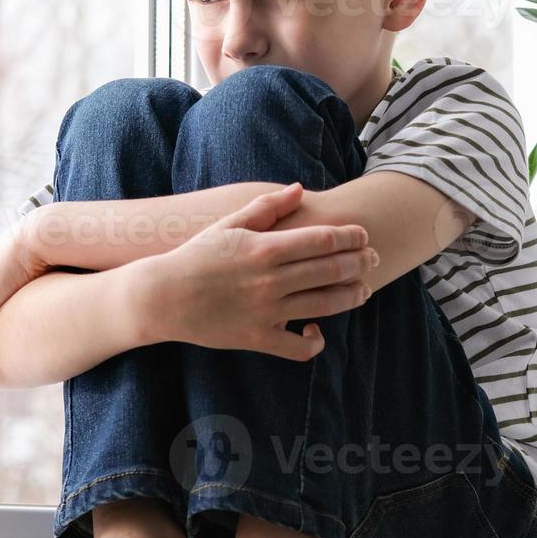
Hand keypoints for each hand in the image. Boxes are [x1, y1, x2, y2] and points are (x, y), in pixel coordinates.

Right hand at [144, 182, 378, 359]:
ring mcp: (267, 311)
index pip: (323, 240)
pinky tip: (318, 331)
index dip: (351, 237)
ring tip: (363, 289)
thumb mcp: (229, 224)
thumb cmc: (197, 256)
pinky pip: (298, 348)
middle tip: (373, 259)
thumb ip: (267, 207)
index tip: (363, 235)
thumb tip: (299, 189)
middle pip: (332, 270)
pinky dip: (315, 342)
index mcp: (266, 248)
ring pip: (325, 305)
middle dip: (360, 263)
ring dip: (352, 296)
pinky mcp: (258, 338)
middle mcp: (271, 280)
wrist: (163, 297)